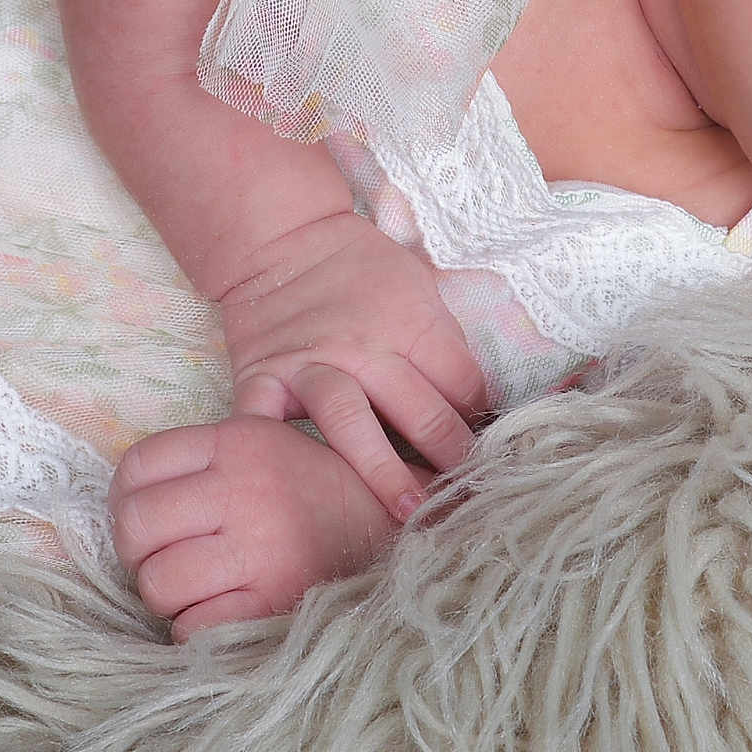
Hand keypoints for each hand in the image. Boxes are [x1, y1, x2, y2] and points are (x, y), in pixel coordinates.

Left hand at [110, 413, 413, 641]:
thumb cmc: (328, 491)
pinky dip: (200, 631)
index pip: (137, 467)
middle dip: (142, 554)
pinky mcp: (272, 600)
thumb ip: (211, 457)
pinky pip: (193, 628)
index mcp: (239, 440)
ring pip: (159, 583)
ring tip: (204, 589)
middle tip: (170, 562)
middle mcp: (243, 486)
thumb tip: (129, 493)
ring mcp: (258, 545)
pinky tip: (227, 614)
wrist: (408, 530)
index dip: (128, 501)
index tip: (149, 522)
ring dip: (173, 598)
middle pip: (136, 527)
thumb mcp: (274, 444)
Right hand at [216, 212, 488, 523]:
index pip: (462, 384)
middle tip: (470, 496)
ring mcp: (311, 365)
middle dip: (450, 455)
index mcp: (412, 323)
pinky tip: (290, 489)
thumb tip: (479, 405)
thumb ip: (444, 344)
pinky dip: (271, 452)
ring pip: (350, 422)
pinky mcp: (262, 377)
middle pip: (419, 409)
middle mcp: (364, 347)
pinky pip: (264, 421)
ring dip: (382, 470)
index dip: (480, 420)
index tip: (488, 452)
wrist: (285, 239)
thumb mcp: (421, 288)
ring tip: (409, 512)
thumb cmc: (362, 269)